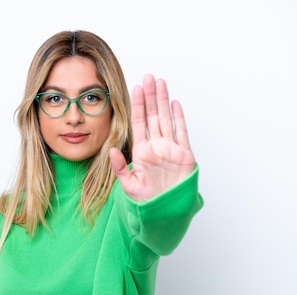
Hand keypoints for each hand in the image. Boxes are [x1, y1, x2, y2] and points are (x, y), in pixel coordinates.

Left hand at [109, 74, 195, 201]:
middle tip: (148, 77)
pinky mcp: (185, 155)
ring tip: (160, 83)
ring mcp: (171, 149)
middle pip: (153, 116)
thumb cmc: (146, 202)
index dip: (138, 106)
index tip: (135, 89)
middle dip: (151, 96)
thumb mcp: (129, 185)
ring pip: (167, 119)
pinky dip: (179, 118)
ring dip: (164, 101)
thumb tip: (112, 150)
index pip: (139, 123)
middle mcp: (156, 147)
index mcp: (142, 152)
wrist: (165, 214)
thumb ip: (120, 168)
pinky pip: (182, 132)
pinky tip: (175, 103)